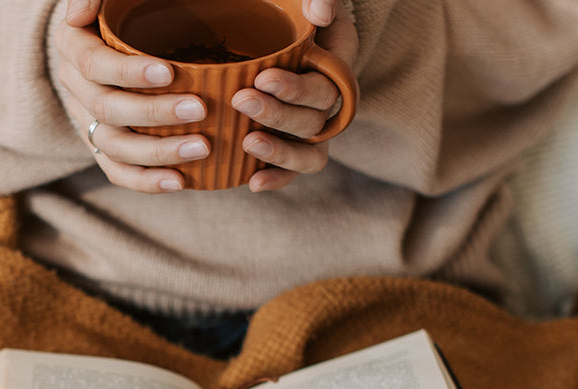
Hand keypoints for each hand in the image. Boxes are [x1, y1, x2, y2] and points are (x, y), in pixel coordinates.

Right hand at [57, 0, 209, 192]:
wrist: (129, 34)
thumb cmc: (131, 8)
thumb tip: (79, 14)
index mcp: (74, 47)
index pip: (94, 65)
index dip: (129, 73)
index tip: (169, 72)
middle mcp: (76, 87)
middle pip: (107, 109)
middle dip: (154, 113)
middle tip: (199, 109)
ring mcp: (89, 120)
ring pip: (114, 146)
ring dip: (158, 152)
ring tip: (202, 147)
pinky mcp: (104, 146)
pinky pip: (118, 172)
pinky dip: (147, 181)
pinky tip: (180, 181)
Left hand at [233, 1, 358, 191]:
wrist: (272, 26)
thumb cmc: (287, 11)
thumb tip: (320, 12)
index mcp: (336, 63)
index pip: (325, 85)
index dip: (296, 89)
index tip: (263, 78)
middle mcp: (328, 99)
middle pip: (313, 119)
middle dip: (278, 113)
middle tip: (242, 100)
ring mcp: (311, 126)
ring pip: (310, 152)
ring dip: (281, 152)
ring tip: (249, 144)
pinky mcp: (293, 143)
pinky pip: (295, 170)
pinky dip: (277, 179)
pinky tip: (252, 183)